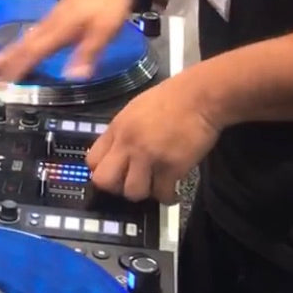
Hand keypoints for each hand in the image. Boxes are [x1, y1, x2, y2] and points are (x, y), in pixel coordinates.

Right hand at [0, 0, 133, 81]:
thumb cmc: (109, 2)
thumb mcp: (105, 30)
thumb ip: (88, 53)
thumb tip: (72, 76)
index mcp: (60, 29)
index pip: (33, 52)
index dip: (16, 67)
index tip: (1, 80)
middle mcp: (50, 24)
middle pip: (22, 44)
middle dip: (3, 58)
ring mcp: (51, 19)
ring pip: (24, 38)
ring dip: (7, 51)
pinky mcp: (55, 17)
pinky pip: (32, 33)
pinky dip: (20, 43)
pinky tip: (17, 47)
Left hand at [87, 67, 221, 202]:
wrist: (199, 96)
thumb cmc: (171, 98)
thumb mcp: (135, 109)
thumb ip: (123, 132)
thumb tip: (117, 152)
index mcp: (117, 128)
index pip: (92, 161)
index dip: (102, 171)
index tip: (114, 174)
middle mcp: (128, 144)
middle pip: (104, 181)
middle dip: (116, 187)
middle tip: (131, 183)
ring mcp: (149, 156)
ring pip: (133, 192)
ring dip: (144, 192)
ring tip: (155, 186)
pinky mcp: (171, 167)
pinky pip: (162, 194)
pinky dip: (168, 196)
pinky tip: (172, 190)